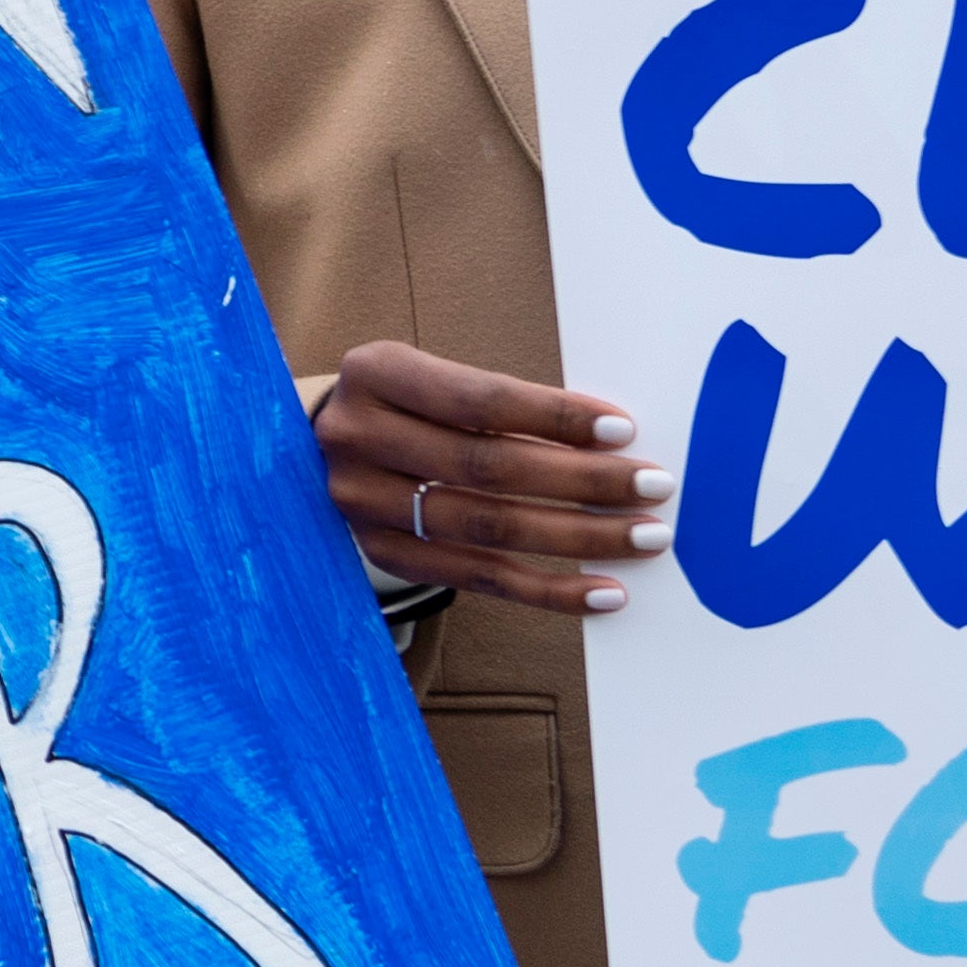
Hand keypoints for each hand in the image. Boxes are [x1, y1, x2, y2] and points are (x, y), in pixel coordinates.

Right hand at [319, 337, 674, 614]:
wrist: (313, 443)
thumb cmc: (405, 404)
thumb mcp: (433, 378)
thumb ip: (501, 404)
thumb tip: (610, 439)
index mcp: (376, 374)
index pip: (478, 401)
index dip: (554, 417)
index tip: (622, 430)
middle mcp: (359, 437)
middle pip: (488, 467)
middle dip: (582, 480)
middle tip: (654, 487)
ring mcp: (363, 502)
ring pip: (488, 527)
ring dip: (578, 537)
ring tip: (643, 536)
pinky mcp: (382, 552)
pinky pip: (478, 579)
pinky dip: (547, 590)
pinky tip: (603, 592)